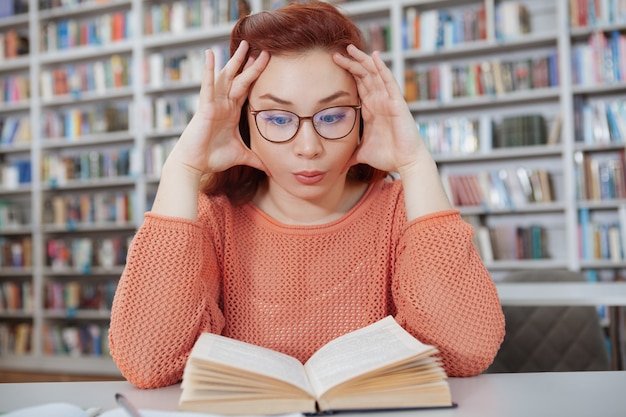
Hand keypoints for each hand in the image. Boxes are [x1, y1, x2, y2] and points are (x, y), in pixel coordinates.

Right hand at [167, 41, 269, 176]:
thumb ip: (257, 160)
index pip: (247, 89)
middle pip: (239, 79)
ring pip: (227, 77)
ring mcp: (214, 104)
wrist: (195, 164)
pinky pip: (208, 86)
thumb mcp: (242, 156)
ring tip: (244, 45)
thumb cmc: (213, 158)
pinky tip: (210, 55)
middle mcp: (224, 104)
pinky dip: (209, 70)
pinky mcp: (205, 107)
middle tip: (261, 48)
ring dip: (235, 61)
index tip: (266, 62)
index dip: (256, 76)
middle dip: (250, 64)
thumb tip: (272, 170)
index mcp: (232, 112)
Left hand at [333, 45, 428, 173]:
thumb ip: (349, 156)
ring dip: (362, 61)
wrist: (405, 162)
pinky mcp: (396, 102)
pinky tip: (374, 55)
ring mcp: (388, 100)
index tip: (332, 66)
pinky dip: (381, 67)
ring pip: (373, 74)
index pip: (357, 86)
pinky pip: (388, 80)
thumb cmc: (387, 157)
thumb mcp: (361, 153)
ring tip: (350, 49)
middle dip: (350, 64)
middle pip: (363, 76)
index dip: (347, 75)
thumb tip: (335, 168)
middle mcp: (379, 101)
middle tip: (335, 54)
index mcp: (370, 109)